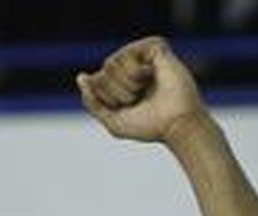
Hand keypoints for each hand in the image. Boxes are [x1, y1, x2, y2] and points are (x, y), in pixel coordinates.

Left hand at [77, 37, 209, 144]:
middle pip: (104, 71)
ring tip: (143, 90)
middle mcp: (133, 68)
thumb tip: (81, 77)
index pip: (96, 81)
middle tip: (136, 100)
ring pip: (112, 61)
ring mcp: (145, 57)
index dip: (105, 98)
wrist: (175, 124)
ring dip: (125, 84)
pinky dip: (134, 71)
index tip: (124, 108)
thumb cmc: (150, 126)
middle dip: (115, 92)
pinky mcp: (155, 48)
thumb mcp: (113, 121)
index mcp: (124, 84)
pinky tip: (150, 77)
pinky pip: (128, 53)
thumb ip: (93, 102)